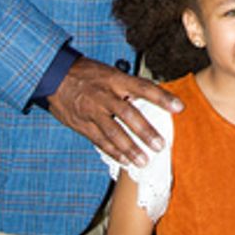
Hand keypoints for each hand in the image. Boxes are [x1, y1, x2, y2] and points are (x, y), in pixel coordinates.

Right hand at [46, 57, 181, 165]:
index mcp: (116, 79)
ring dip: (130, 148)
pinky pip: (100, 141)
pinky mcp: (82, 124)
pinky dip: (114, 152)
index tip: (179, 107)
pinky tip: (126, 161)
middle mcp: (105, 95)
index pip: (143, 88)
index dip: (162, 97)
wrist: (54, 75)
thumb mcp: (110, 73)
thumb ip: (129, 87)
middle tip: (161, 145)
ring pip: (114, 132)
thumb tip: (155, 100)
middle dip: (145, 131)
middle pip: (129, 114)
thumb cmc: (88, 74)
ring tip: (144, 161)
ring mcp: (92, 111)